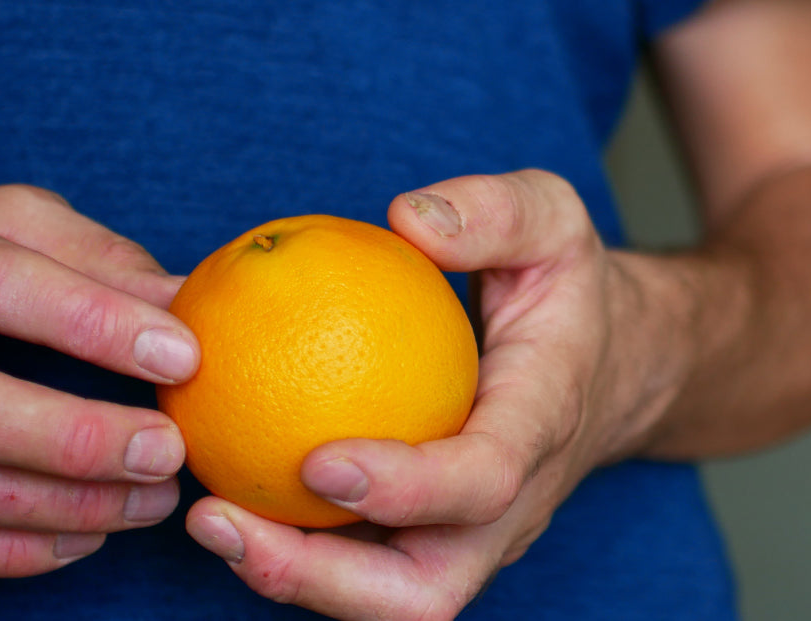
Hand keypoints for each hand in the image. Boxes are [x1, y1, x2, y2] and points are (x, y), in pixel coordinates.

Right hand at [0, 185, 199, 576]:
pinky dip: (11, 550)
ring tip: (153, 500)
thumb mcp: (28, 223)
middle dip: (73, 440)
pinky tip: (88, 534)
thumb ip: (104, 262)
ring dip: (63, 505)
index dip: (96, 323)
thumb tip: (194, 306)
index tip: (184, 357)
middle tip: (167, 452)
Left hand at [185, 170, 674, 619]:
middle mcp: (509, 505)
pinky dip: (293, 542)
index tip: (317, 461)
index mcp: (541, 424)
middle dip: (318, 580)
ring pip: (382, 596)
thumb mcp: (554, 218)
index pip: (484, 480)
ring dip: (289, 575)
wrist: (605, 369)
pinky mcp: (434, 533)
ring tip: (204, 515)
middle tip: (219, 520)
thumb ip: (497, 210)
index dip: (408, 488)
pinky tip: (227, 487)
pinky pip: (361, 557)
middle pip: (422, 591)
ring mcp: (471, 532)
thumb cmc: (564, 292)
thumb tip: (409, 218)